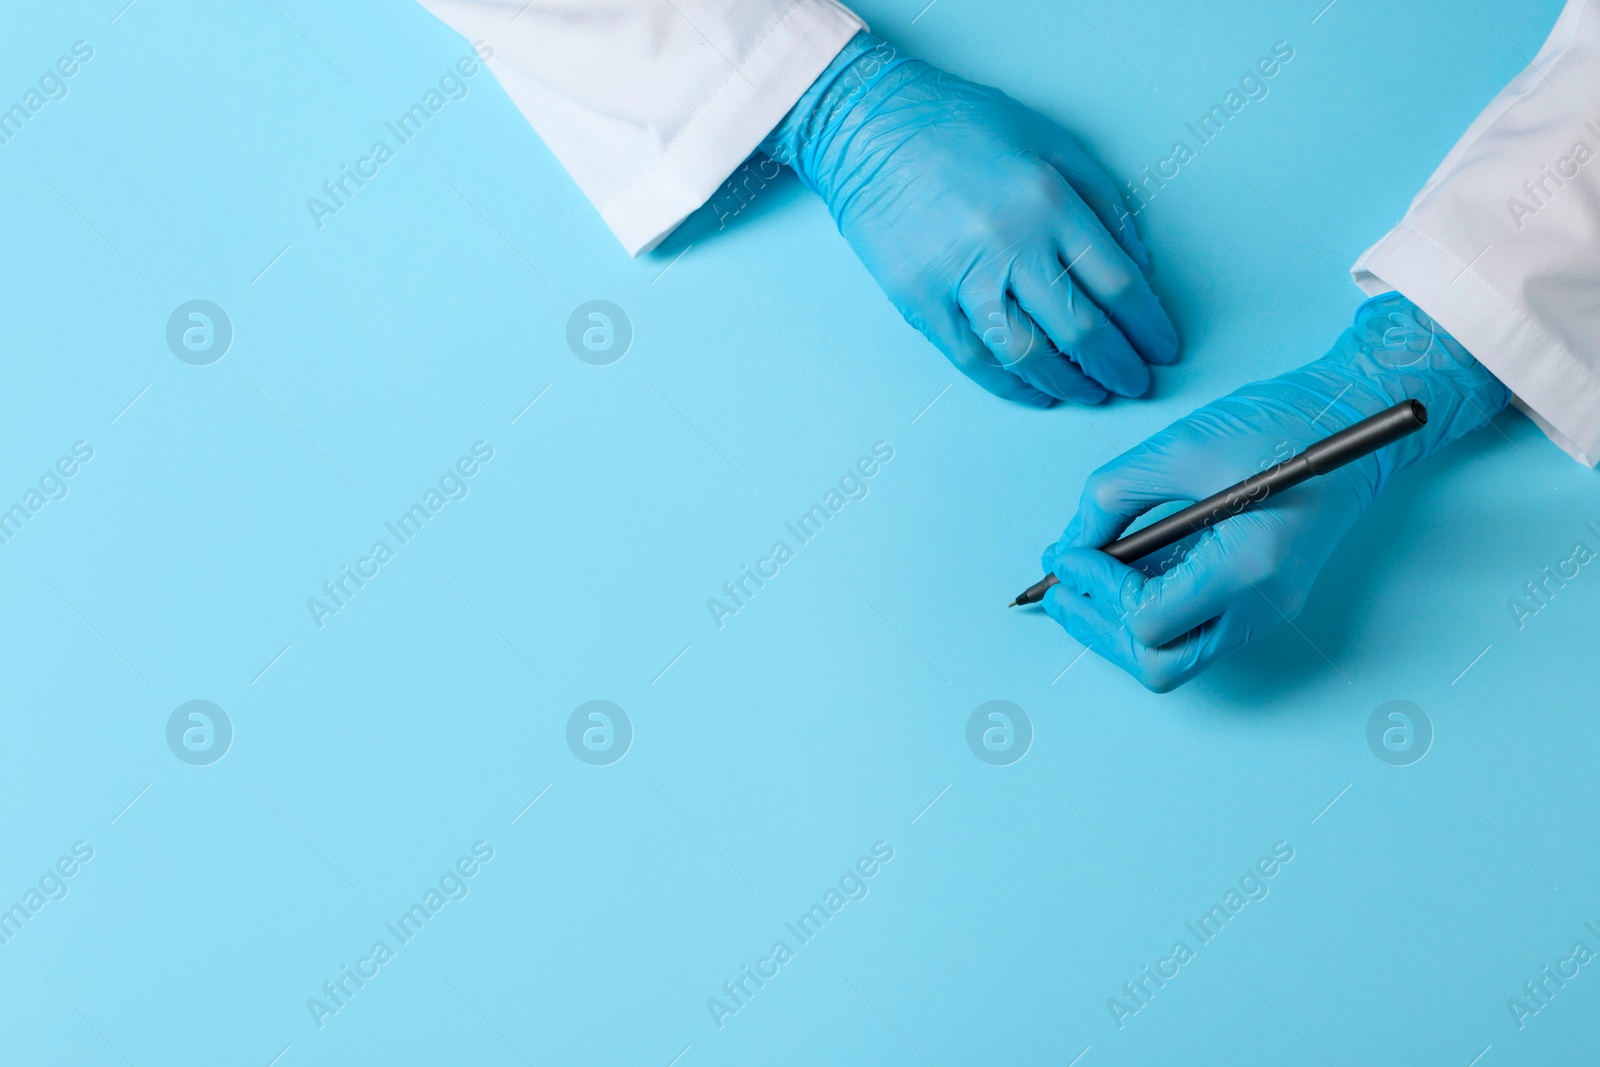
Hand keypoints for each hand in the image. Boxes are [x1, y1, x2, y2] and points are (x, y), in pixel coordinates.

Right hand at [761, 33, 1178, 406]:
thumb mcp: (1052, 139)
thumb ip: (1104, 199)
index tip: (1163, 349)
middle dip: (1119, 367)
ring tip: (1092, 394)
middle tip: (1136, 384)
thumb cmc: (962, 127)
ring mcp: (960, 277)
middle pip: (1081, 330)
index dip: (1149, 327)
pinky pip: (975, 359)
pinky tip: (1037, 391)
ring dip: (1071, 385)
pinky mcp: (921, 301)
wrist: (870, 128)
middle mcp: (1009, 244)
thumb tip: (1140, 265)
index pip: (1119, 284)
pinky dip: (1013, 386)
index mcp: (1049, 202)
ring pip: (1029, 355)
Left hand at [1040, 293, 1508, 690]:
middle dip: (1100, 631)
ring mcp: (1268, 610)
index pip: (1151, 622)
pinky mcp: (1263, 601)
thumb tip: (1066, 548)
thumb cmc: (1276, 422)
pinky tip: (1118, 578)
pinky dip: (1148, 613)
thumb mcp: (1178, 448)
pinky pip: (1195, 630)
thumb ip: (1110, 500)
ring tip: (1080, 585)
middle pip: (1161, 663)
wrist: (1350, 417)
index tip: (1069, 557)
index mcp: (1250, 566)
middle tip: (1060, 592)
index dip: (1099, 593)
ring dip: (1119, 628)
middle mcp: (1265, 604)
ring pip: (1176, 657)